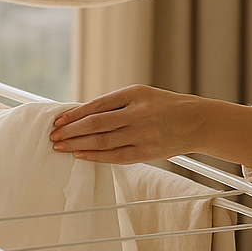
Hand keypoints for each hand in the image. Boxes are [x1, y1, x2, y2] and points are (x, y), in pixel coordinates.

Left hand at [48, 86, 251, 167]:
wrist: (198, 121)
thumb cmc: (165, 106)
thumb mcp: (142, 95)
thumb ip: (115, 104)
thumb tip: (81, 114)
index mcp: (134, 93)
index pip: (97, 104)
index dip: (74, 114)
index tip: (58, 120)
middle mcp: (138, 113)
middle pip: (96, 123)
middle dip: (71, 130)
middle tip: (53, 135)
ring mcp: (144, 134)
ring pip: (103, 141)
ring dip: (79, 144)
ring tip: (61, 146)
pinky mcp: (148, 152)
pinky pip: (116, 156)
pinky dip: (96, 156)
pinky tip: (81, 156)